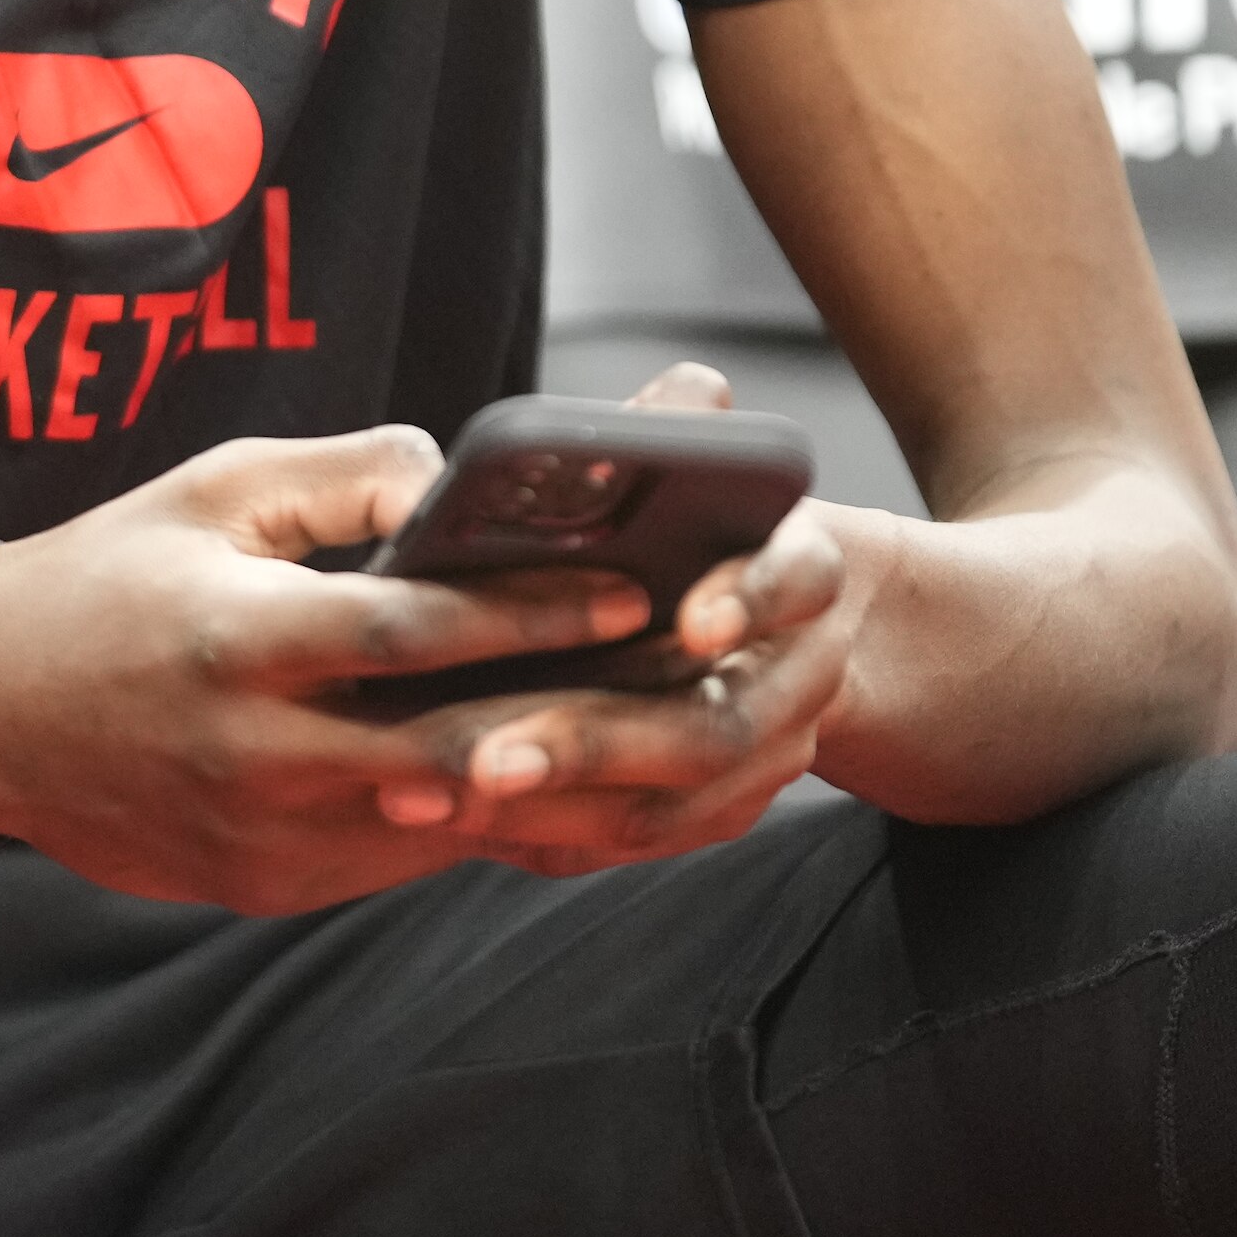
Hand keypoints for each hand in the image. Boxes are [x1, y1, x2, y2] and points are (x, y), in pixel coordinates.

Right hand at [0, 425, 656, 913]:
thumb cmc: (105, 575)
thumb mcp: (212, 488)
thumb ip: (342, 474)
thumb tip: (455, 478)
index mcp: (243, 638)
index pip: (420, 631)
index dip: (536, 613)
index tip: (634, 592)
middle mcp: (259, 751)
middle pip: (459, 745)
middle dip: (581, 713)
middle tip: (684, 681)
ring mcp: (263, 834)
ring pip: (444, 822)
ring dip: (544, 783)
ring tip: (645, 738)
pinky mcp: (265, 886)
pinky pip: (398, 857)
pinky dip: (473, 821)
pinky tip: (546, 786)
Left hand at [372, 360, 882, 878]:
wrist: (785, 623)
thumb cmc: (706, 524)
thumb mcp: (705, 468)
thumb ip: (682, 430)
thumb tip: (689, 394)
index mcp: (804, 571)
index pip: (797, 578)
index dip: (749, 599)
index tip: (695, 619)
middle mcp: (802, 677)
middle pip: (712, 728)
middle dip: (595, 743)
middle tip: (485, 755)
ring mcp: (767, 761)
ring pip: (666, 807)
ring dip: (547, 805)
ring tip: (432, 794)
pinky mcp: (716, 813)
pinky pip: (627, 842)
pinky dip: (541, 836)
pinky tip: (447, 818)